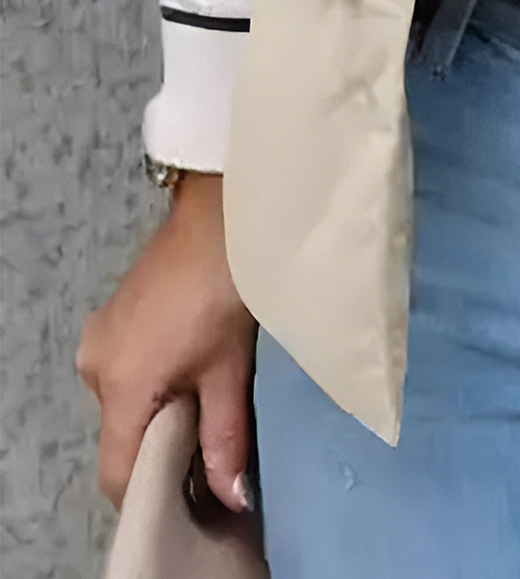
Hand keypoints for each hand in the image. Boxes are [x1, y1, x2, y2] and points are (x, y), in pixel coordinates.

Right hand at [76, 173, 257, 512]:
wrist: (218, 217)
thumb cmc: (224, 291)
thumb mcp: (230, 370)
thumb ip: (225, 438)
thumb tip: (231, 496)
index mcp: (120, 385)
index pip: (118, 471)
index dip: (154, 492)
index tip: (192, 495)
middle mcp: (95, 366)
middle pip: (122, 434)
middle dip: (162, 445)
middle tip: (209, 440)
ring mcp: (98, 338)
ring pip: (124, 402)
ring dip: (159, 408)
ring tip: (205, 392)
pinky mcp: (110, 318)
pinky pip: (124, 371)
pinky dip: (152, 379)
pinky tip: (189, 361)